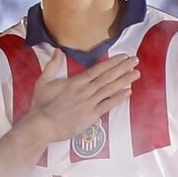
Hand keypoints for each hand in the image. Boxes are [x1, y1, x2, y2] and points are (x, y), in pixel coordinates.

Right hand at [25, 50, 139, 143]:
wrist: (42, 125)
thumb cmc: (41, 104)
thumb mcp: (43, 81)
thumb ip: (52, 65)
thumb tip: (58, 50)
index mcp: (75, 82)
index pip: (98, 69)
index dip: (112, 62)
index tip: (123, 56)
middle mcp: (85, 90)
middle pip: (107, 77)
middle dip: (123, 68)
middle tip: (135, 60)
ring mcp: (89, 103)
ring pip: (110, 89)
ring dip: (124, 80)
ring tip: (136, 74)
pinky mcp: (90, 116)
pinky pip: (107, 105)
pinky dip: (118, 98)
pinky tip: (128, 92)